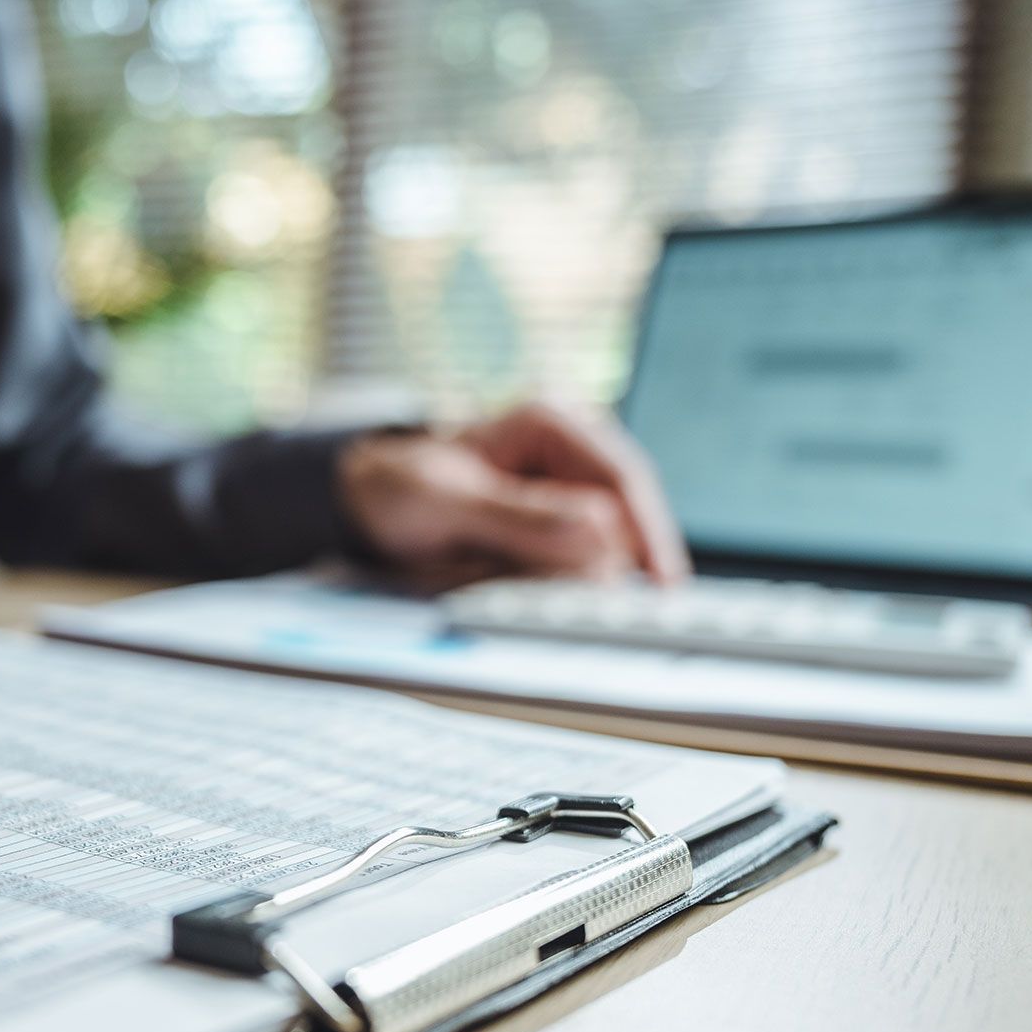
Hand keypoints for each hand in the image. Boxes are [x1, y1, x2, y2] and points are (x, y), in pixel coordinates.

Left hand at [338, 402, 690, 585]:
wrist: (370, 500)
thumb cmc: (400, 489)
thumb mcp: (446, 503)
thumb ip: (518, 517)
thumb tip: (599, 529)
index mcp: (548, 421)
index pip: (621, 477)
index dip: (647, 531)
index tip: (662, 580)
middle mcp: (571, 444)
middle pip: (629, 508)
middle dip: (630, 558)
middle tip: (629, 610)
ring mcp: (571, 482)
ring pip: (615, 535)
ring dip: (606, 573)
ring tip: (599, 610)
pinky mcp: (563, 518)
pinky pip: (589, 552)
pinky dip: (585, 578)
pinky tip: (576, 602)